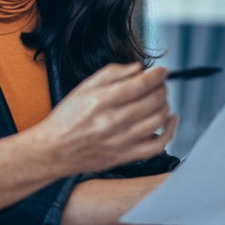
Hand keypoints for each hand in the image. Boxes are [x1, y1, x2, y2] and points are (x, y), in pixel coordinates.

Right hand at [31, 63, 176, 177]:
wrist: (53, 151)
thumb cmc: (66, 119)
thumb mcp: (83, 88)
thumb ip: (112, 74)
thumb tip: (138, 68)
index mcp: (102, 101)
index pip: (141, 84)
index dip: (157, 75)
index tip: (162, 71)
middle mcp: (113, 121)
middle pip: (153, 101)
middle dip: (161, 88)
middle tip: (159, 85)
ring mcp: (122, 141)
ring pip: (158, 120)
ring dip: (165, 105)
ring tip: (159, 100)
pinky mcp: (126, 156)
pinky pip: (158, 145)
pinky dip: (170, 131)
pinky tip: (170, 120)